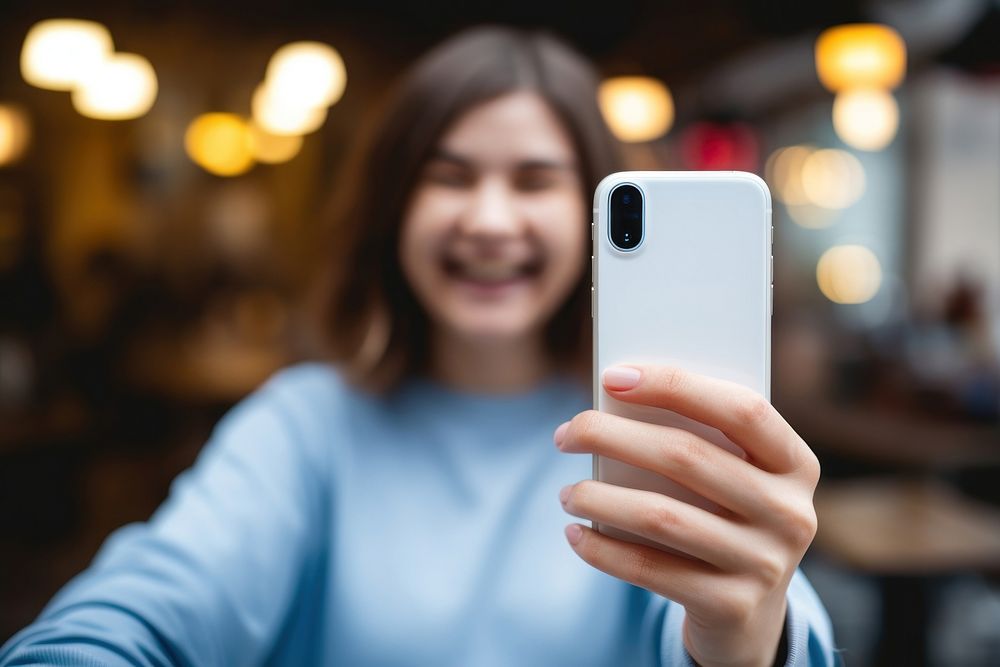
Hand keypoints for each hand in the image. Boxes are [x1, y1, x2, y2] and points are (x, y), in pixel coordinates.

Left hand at [555, 365, 819, 666]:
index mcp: (795, 463)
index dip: (676, 385)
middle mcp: (791, 513)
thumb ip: (696, 439)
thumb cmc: (723, 518)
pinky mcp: (732, 606)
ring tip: (566, 493)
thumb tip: (615, 398)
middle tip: (566, 434)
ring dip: (597, 498)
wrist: (748, 615)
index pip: (740, 409)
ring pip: (660, 516)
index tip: (613, 377)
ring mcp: (765, 564)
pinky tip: (575, 533)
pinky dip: (602, 548)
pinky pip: (649, 568)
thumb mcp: (731, 477)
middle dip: (612, 437)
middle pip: (687, 457)